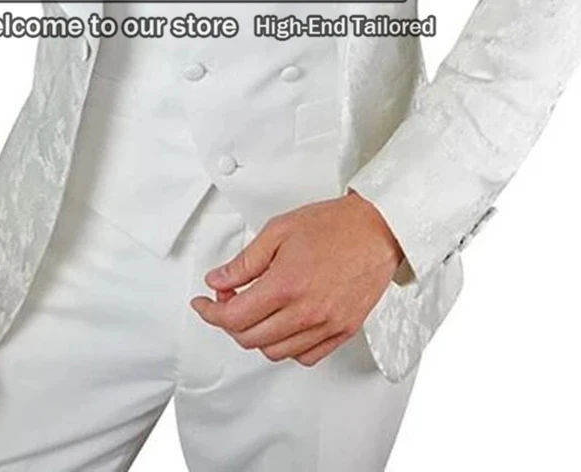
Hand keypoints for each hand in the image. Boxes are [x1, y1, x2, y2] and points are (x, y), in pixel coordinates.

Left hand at [190, 190, 402, 366]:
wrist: (378, 229)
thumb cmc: (333, 225)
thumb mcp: (278, 231)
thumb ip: (244, 261)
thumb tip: (218, 280)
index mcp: (286, 285)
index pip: (234, 316)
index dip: (210, 312)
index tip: (203, 303)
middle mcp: (306, 312)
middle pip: (250, 338)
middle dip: (229, 321)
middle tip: (227, 298)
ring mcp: (326, 326)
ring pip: (275, 351)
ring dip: (256, 334)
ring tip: (255, 309)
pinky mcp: (343, 331)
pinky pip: (305, 356)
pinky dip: (286, 346)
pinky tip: (282, 323)